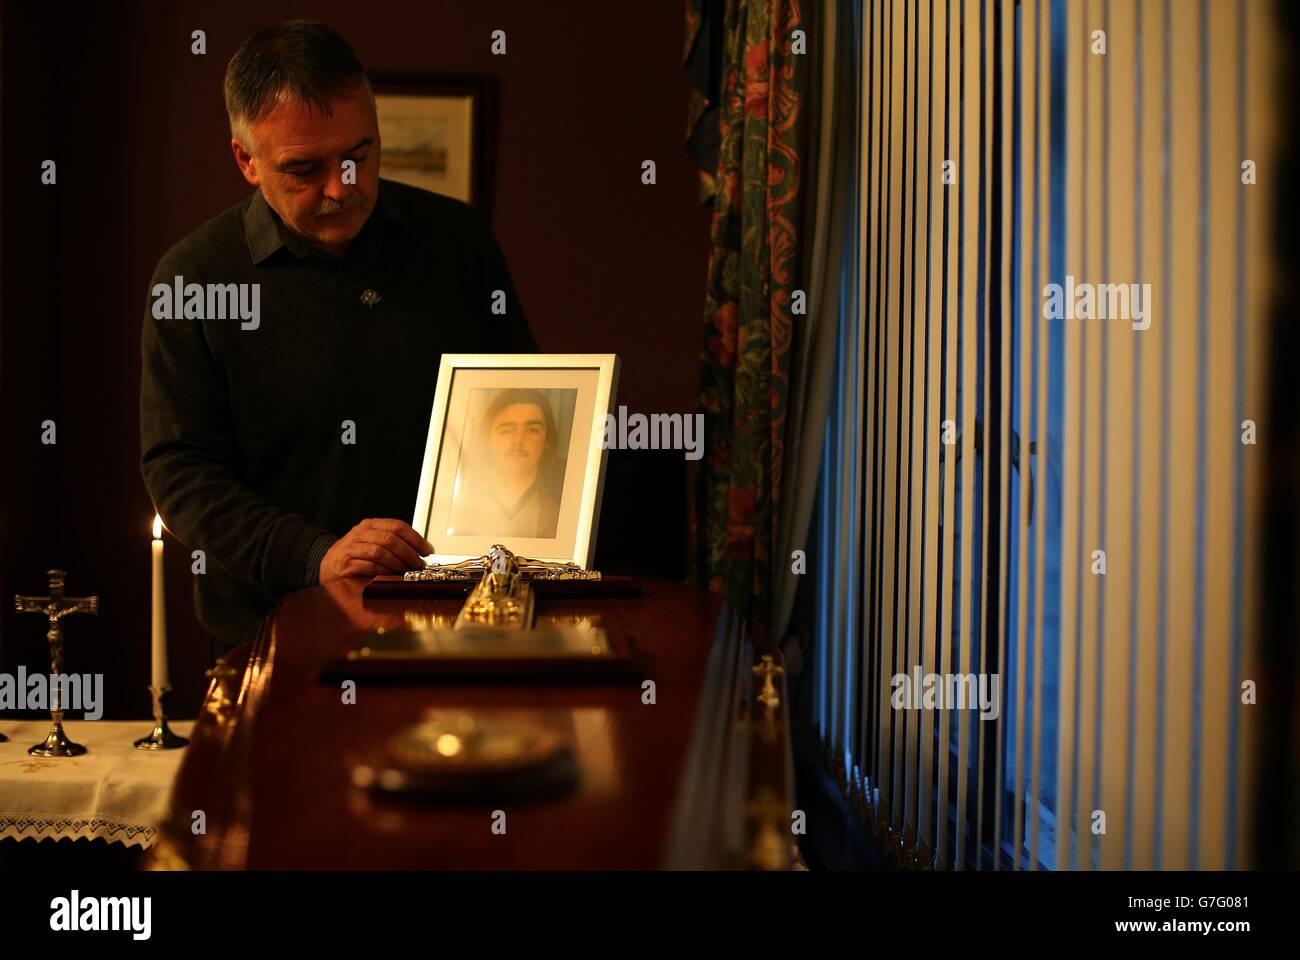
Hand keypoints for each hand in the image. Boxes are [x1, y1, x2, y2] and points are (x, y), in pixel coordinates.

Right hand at [318, 519, 432, 583]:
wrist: (327, 564)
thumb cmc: (355, 554)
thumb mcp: (373, 541)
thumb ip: (393, 542)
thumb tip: (420, 551)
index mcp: (370, 525)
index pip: (397, 526)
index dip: (415, 538)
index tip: (426, 550)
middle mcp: (360, 533)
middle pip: (390, 539)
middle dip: (408, 553)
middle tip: (418, 564)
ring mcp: (351, 548)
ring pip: (380, 552)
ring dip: (397, 563)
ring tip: (405, 571)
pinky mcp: (345, 564)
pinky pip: (369, 566)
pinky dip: (383, 571)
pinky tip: (390, 575)